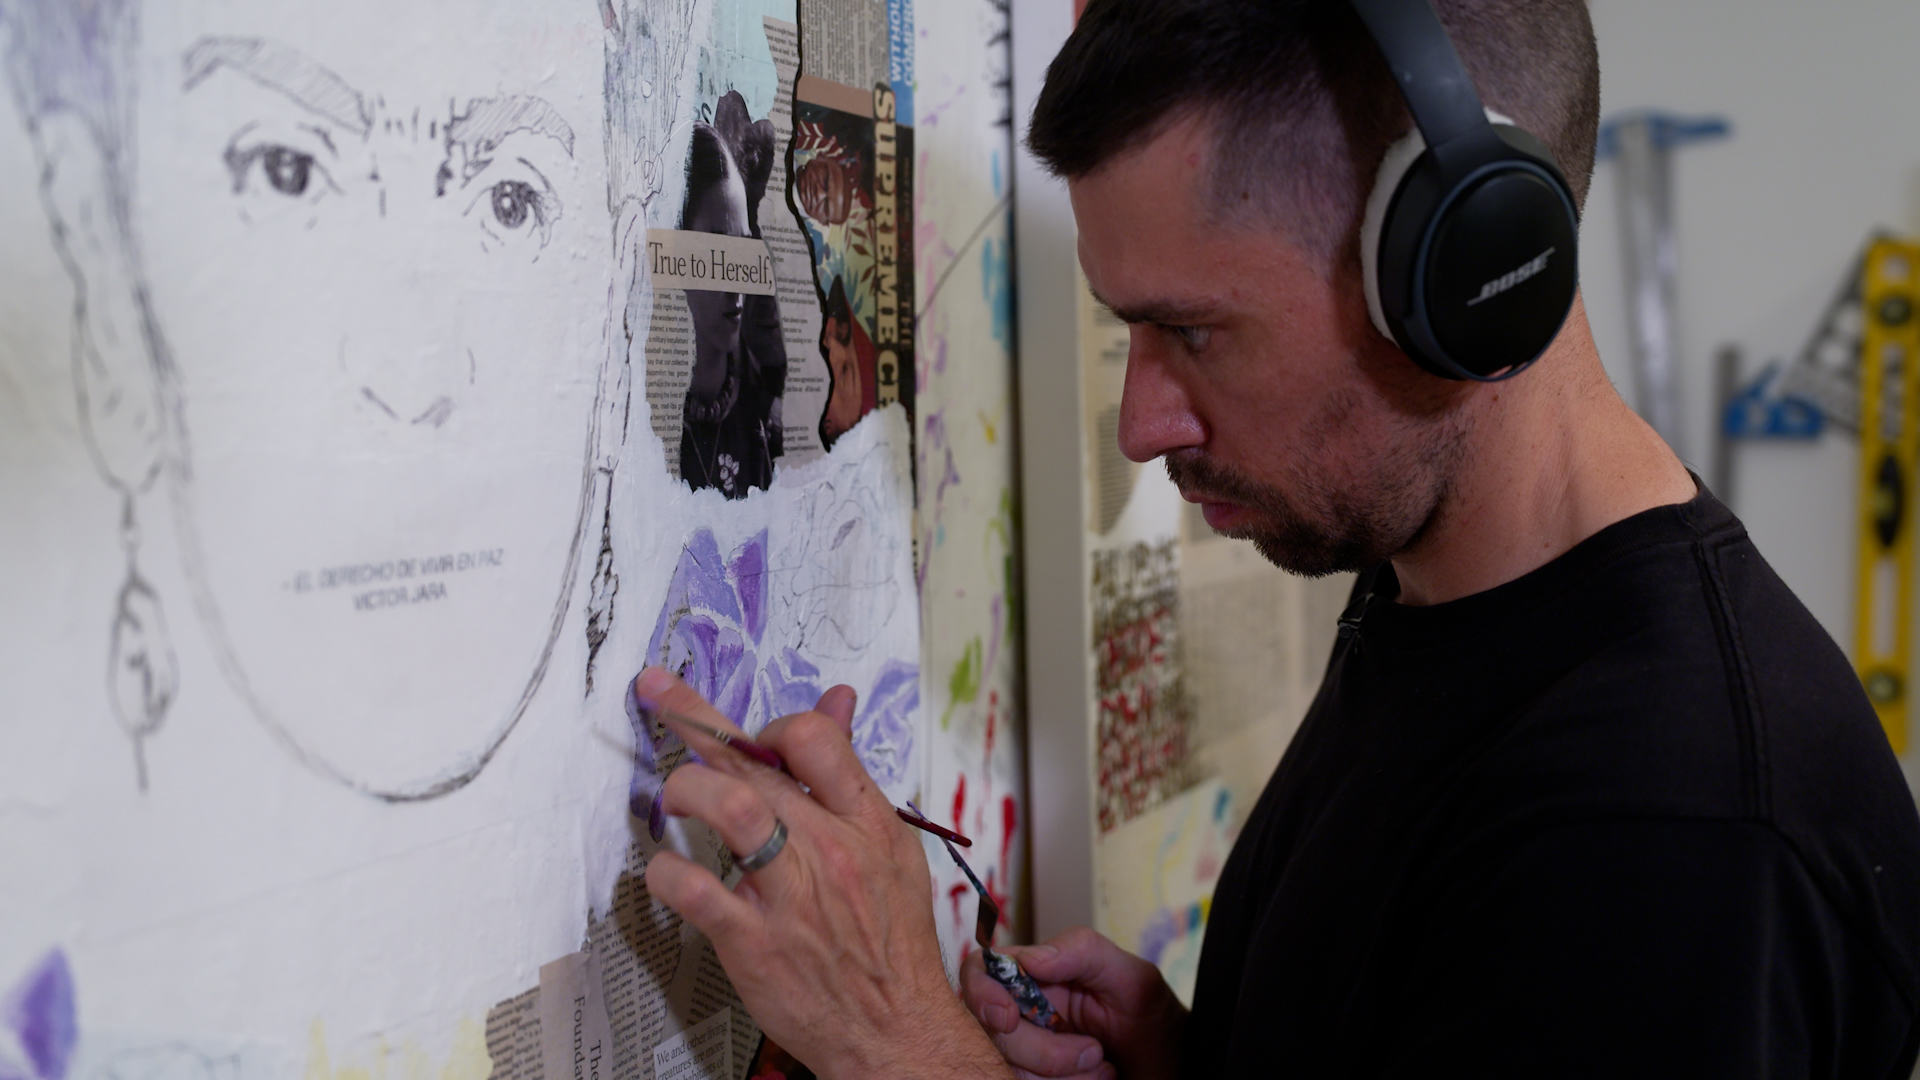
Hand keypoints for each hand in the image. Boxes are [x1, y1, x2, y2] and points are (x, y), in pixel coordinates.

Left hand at [636, 668, 1008, 1079]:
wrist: (894, 1028)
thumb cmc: (890, 939)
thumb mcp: (889, 845)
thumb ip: (849, 773)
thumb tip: (837, 701)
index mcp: (865, 821)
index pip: (814, 737)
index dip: (769, 724)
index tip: (741, 732)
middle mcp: (828, 849)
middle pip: (758, 763)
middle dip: (694, 718)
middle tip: (657, 694)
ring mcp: (790, 895)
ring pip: (732, 810)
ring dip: (688, 787)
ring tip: (672, 793)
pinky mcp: (754, 942)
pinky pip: (697, 891)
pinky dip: (668, 874)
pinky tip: (665, 872)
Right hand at [961, 928, 1185, 1079]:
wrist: (1173, 1069)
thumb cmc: (1153, 1018)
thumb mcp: (1129, 976)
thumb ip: (1080, 951)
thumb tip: (1029, 958)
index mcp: (1036, 976)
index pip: (980, 973)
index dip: (983, 994)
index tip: (1008, 1018)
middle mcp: (1023, 1013)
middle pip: (990, 1029)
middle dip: (1038, 1049)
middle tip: (1092, 1052)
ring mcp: (1026, 1053)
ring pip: (1007, 1066)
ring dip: (1056, 1074)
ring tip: (1103, 1068)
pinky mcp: (1035, 1078)